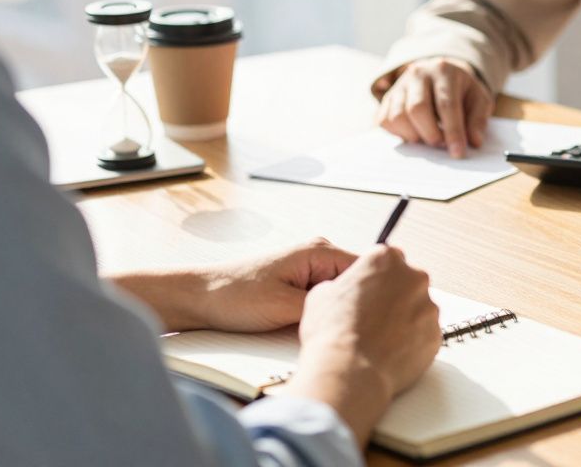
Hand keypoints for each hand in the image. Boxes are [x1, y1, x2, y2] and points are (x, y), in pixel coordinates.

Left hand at [109, 238, 356, 333]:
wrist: (199, 299)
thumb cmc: (234, 297)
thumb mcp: (284, 306)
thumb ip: (324, 305)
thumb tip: (357, 309)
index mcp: (320, 251)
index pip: (368, 269)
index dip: (378, 293)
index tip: (381, 318)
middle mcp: (319, 255)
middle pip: (358, 281)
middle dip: (360, 304)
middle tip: (357, 330)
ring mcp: (310, 269)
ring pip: (343, 292)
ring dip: (341, 311)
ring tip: (336, 330)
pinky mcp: (300, 284)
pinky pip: (327, 298)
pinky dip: (327, 313)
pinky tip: (322, 328)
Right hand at [286, 245, 440, 445]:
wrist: (349, 372)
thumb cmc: (333, 334)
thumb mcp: (320, 294)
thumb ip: (341, 283)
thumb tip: (345, 289)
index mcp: (386, 260)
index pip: (387, 258)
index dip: (375, 276)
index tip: (370, 289)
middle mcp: (413, 278)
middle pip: (407, 282)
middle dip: (393, 296)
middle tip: (373, 317)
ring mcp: (428, 307)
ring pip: (418, 308)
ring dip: (404, 319)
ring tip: (379, 339)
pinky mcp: (435, 334)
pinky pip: (424, 334)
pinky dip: (412, 341)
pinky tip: (390, 352)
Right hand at [374, 57, 492, 157]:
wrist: (441, 76)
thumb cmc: (462, 91)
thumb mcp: (479, 99)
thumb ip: (478, 119)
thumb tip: (474, 142)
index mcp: (444, 71)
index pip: (447, 104)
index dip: (453, 131)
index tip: (458, 153)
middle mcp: (418, 73)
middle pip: (417, 109)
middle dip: (431, 134)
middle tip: (441, 145)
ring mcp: (399, 85)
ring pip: (398, 116)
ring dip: (414, 135)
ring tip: (429, 138)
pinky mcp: (387, 98)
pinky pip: (384, 120)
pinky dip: (399, 134)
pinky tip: (415, 134)